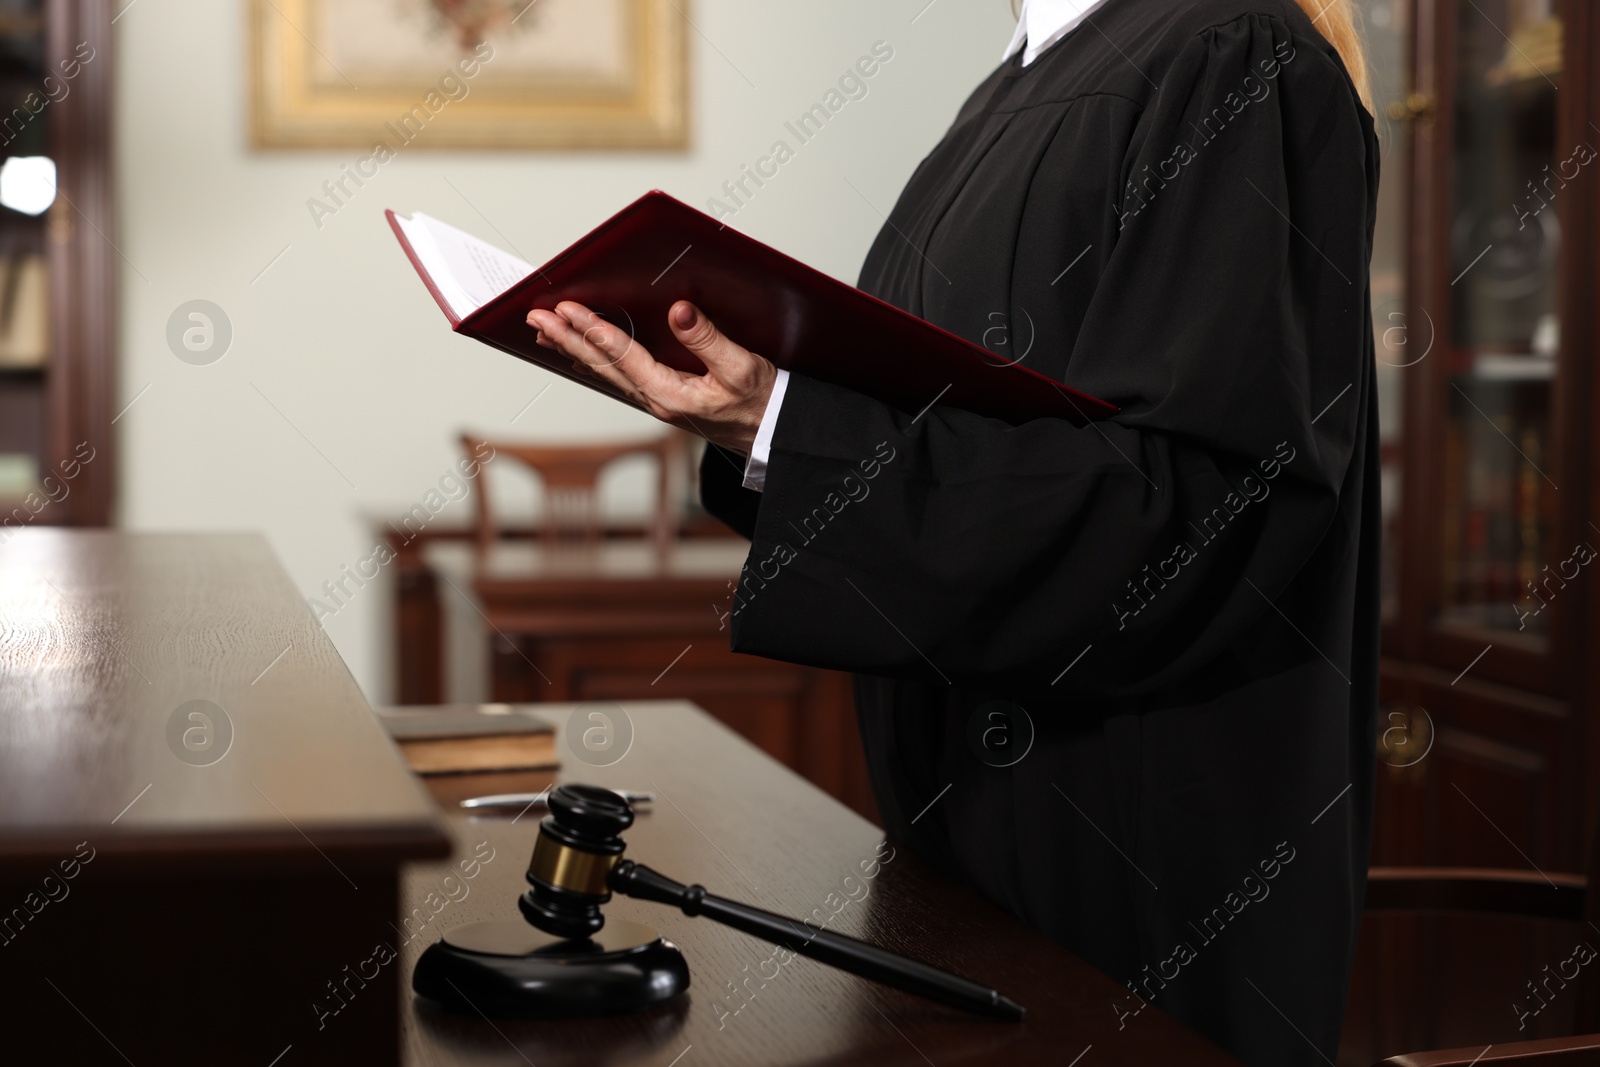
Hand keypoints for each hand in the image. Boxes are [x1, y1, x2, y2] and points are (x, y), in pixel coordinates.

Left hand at [527, 300, 776, 455]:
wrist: (772, 435)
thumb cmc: (761, 403)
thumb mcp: (742, 368)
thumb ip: (709, 340)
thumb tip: (679, 311)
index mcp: (671, 394)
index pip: (623, 355)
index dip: (593, 329)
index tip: (566, 308)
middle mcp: (655, 400)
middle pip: (601, 365)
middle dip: (567, 338)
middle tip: (535, 316)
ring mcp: (655, 402)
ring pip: (604, 372)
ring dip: (573, 349)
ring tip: (545, 332)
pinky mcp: (661, 398)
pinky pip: (617, 378)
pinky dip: (594, 361)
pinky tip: (582, 353)